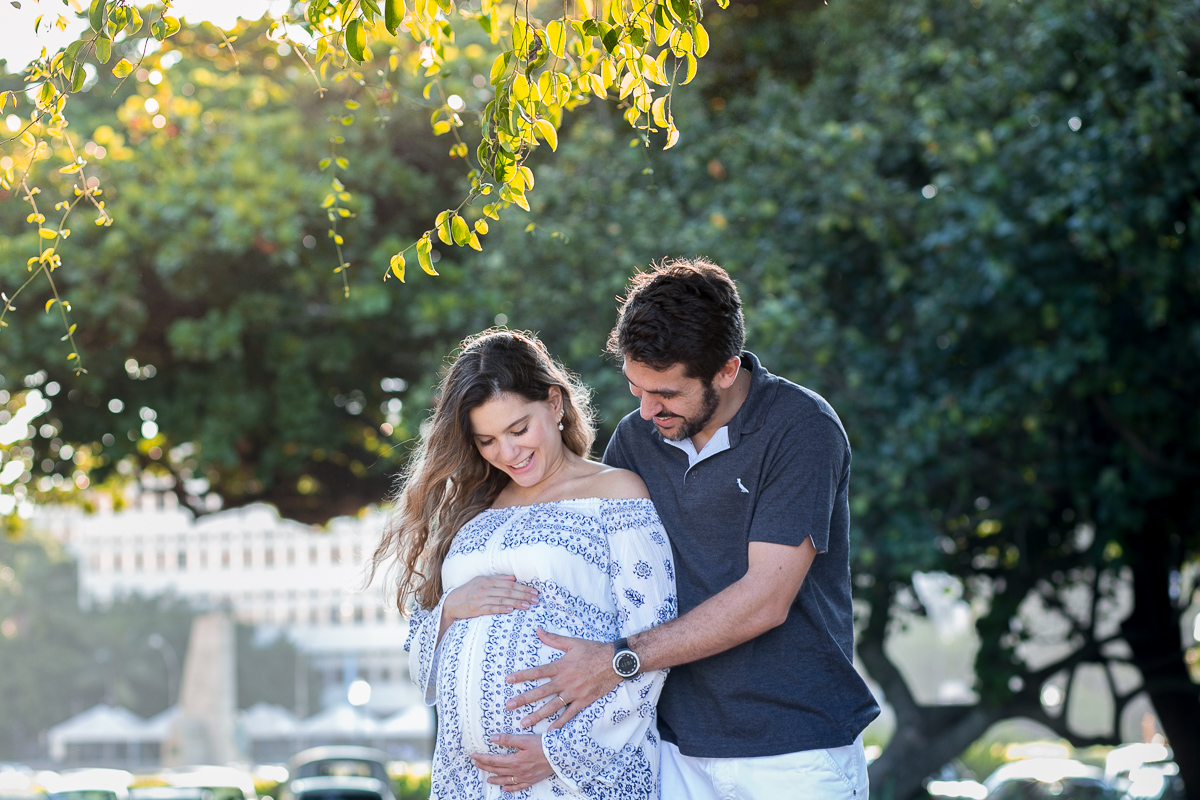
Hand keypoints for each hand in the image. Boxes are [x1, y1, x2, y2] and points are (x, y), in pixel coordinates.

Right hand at [445, 575, 537, 621]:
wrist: (452, 602)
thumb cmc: (469, 591)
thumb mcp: (482, 581)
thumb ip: (498, 579)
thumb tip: (513, 578)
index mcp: (488, 581)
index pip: (509, 584)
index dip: (523, 588)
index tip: (534, 592)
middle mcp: (485, 588)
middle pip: (508, 591)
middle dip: (523, 595)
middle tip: (535, 599)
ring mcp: (480, 599)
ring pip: (502, 600)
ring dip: (516, 602)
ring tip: (527, 605)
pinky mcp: (476, 609)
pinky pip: (491, 608)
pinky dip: (501, 608)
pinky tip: (510, 610)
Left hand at [471, 733, 554, 791]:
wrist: (559, 756)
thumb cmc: (543, 745)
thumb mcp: (524, 739)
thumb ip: (508, 739)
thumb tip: (493, 738)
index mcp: (514, 760)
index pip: (493, 760)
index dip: (482, 758)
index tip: (473, 755)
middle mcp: (517, 771)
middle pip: (497, 770)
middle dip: (485, 767)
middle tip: (476, 764)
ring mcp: (524, 777)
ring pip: (506, 780)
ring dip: (495, 779)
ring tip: (487, 778)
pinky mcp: (532, 780)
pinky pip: (518, 787)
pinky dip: (510, 788)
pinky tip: (505, 788)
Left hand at [504, 627, 619, 728]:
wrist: (615, 661)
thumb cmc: (594, 650)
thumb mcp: (573, 642)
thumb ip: (553, 639)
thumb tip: (538, 630)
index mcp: (561, 666)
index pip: (537, 672)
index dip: (522, 675)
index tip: (508, 680)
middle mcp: (565, 681)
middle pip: (541, 692)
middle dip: (523, 699)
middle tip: (509, 706)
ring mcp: (574, 693)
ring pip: (552, 706)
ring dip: (537, 715)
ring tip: (523, 723)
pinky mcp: (584, 701)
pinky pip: (570, 715)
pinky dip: (560, 724)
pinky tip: (550, 732)